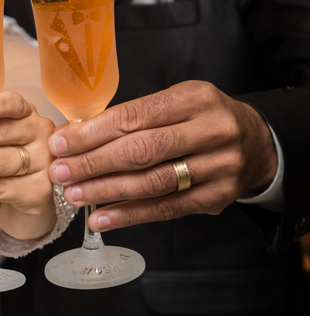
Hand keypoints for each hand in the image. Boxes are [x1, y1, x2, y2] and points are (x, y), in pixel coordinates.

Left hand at [48, 81, 277, 233]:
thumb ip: (136, 116)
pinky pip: (166, 209)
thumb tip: (78, 134)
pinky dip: (130, 215)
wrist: (256, 143)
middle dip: (93, 162)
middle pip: (141, 150)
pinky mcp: (218, 198)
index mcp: (194, 98)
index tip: (61, 142)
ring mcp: (218, 167)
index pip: (134, 116)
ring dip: (106, 191)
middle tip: (60, 172)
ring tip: (75, 195)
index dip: (93, 132)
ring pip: (151, 182)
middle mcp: (210, 130)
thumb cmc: (201, 118)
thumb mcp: (177, 101)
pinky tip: (102, 217)